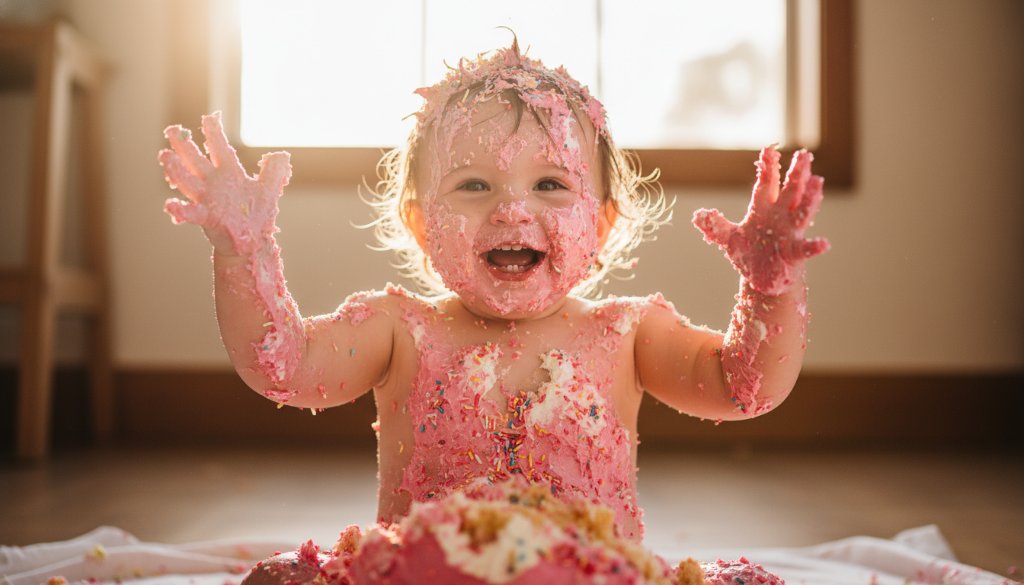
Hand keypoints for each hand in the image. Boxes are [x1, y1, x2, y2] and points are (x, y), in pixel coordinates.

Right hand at [158, 112, 291, 255]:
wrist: (252, 242)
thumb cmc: (256, 215)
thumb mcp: (268, 190)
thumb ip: (274, 171)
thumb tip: (282, 154)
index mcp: (229, 173)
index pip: (219, 148)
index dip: (214, 132)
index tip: (209, 117)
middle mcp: (215, 183)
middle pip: (196, 160)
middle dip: (183, 145)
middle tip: (171, 130)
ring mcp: (208, 199)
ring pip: (188, 181)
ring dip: (176, 170)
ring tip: (165, 156)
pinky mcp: (207, 217)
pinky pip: (190, 212)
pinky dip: (180, 210)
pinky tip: (170, 205)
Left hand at [692, 146, 829, 294]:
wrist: (761, 278)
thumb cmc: (749, 254)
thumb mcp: (728, 239)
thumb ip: (716, 226)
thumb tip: (698, 215)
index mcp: (763, 209)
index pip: (766, 184)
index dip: (768, 168)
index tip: (769, 149)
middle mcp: (780, 217)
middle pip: (791, 191)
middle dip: (797, 174)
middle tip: (804, 155)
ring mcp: (790, 233)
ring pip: (802, 212)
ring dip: (810, 198)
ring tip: (817, 182)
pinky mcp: (794, 253)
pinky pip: (806, 249)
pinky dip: (815, 247)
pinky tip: (823, 243)